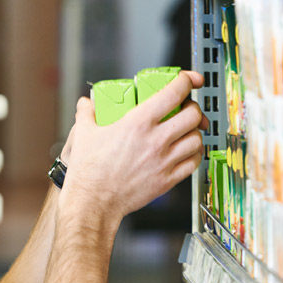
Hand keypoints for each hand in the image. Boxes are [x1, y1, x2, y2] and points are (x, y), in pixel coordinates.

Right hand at [60, 70, 206, 222]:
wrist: (94, 202)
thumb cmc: (89, 171)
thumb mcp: (84, 134)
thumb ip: (87, 113)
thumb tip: (86, 104)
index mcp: (138, 122)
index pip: (174, 92)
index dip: (187, 81)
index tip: (189, 80)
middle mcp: (156, 140)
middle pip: (193, 114)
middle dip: (193, 107)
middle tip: (186, 108)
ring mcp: (164, 161)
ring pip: (197, 139)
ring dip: (195, 131)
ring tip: (186, 131)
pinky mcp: (167, 180)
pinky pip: (193, 163)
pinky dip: (194, 155)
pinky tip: (186, 152)